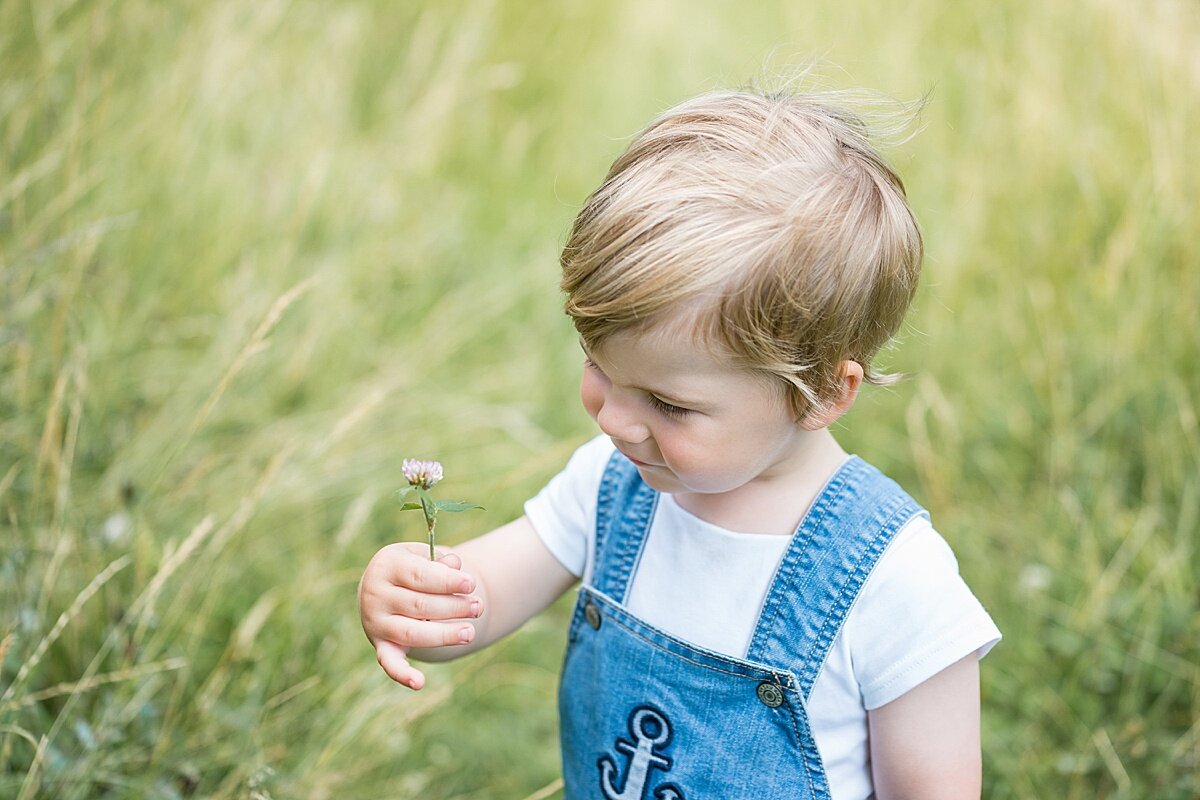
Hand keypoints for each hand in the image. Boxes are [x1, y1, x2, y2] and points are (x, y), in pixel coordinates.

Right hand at [358, 542, 483, 689]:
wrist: (383, 588)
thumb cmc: (412, 569)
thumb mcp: (423, 556)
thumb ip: (440, 560)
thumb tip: (455, 565)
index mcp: (387, 565)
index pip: (419, 575)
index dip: (448, 581)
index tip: (471, 584)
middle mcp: (375, 595)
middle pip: (419, 605)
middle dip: (453, 607)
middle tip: (478, 607)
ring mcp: (375, 622)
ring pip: (412, 633)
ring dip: (444, 635)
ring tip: (470, 632)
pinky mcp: (380, 645)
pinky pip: (389, 662)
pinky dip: (402, 674)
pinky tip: (419, 683)